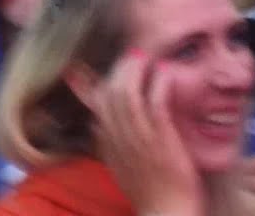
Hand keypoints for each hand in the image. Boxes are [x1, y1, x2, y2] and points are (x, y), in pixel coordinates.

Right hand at [93, 53, 204, 215]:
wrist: (163, 212)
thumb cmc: (146, 191)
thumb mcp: (116, 164)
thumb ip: (105, 142)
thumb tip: (95, 123)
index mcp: (106, 140)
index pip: (95, 103)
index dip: (91, 81)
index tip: (92, 66)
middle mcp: (117, 135)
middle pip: (110, 92)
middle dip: (120, 68)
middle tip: (132, 55)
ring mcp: (137, 137)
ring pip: (127, 93)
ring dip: (135, 70)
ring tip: (145, 57)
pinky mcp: (159, 139)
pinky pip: (154, 103)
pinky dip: (158, 84)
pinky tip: (164, 73)